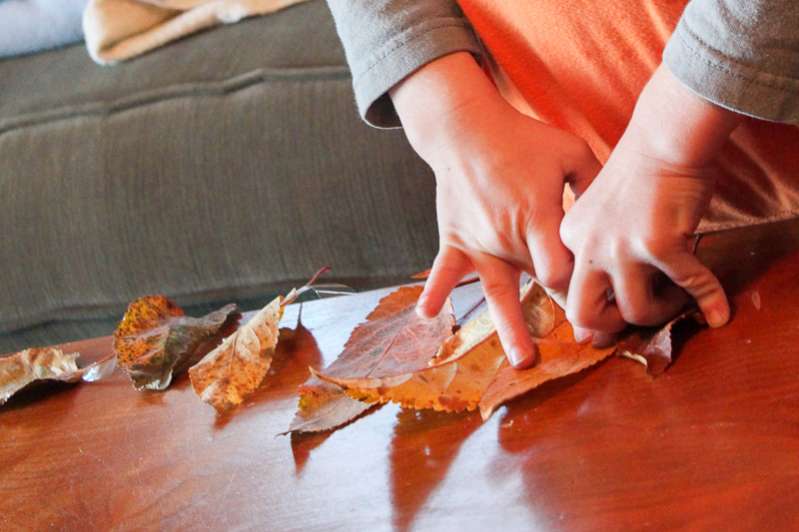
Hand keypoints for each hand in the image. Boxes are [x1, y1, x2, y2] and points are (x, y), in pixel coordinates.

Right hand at [391, 53, 600, 366]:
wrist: (467, 129)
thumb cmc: (522, 139)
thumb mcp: (570, 152)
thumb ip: (596, 183)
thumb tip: (617, 213)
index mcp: (539, 216)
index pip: (566, 265)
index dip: (586, 282)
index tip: (605, 296)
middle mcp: (509, 237)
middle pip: (542, 285)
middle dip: (567, 312)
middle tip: (589, 341)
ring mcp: (480, 243)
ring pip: (498, 293)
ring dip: (512, 328)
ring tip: (523, 360)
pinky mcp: (456, 240)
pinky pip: (444, 271)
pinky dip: (436, 291)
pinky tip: (427, 316)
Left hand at [559, 65, 741, 340]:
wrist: (664, 139)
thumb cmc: (639, 175)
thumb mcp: (599, 214)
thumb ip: (595, 253)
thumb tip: (594, 311)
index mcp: (570, 237)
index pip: (565, 292)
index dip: (591, 310)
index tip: (615, 309)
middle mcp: (589, 246)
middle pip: (584, 313)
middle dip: (612, 326)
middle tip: (638, 314)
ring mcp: (621, 246)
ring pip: (636, 310)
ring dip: (663, 311)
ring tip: (678, 295)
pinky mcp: (658, 244)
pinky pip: (688, 287)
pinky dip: (708, 301)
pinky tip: (718, 311)